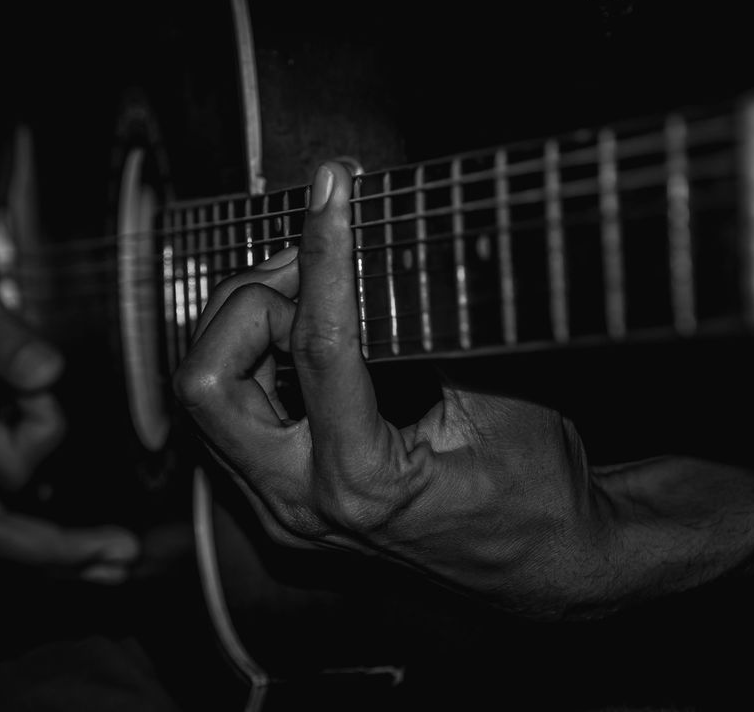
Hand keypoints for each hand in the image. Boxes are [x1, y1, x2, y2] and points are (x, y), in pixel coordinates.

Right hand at [0, 213, 138, 580]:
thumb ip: (4, 330)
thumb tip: (46, 376)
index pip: (7, 460)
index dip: (45, 430)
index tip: (43, 386)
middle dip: (58, 549)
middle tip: (122, 554)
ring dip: (36, 556)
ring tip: (100, 565)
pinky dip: (4, 539)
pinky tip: (51, 546)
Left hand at [173, 162, 753, 619]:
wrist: (544, 567)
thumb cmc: (538, 493)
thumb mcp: (501, 399)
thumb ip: (436, 329)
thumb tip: (391, 246)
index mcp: (363, 484)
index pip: (318, 346)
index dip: (325, 251)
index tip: (333, 186)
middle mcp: (301, 504)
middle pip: (209, 380)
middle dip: (250, 303)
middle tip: (315, 261)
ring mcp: (283, 509)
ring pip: (208, 397)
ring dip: (246, 328)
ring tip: (316, 289)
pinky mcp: (281, 500)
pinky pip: (232, 416)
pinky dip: (255, 359)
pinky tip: (307, 331)